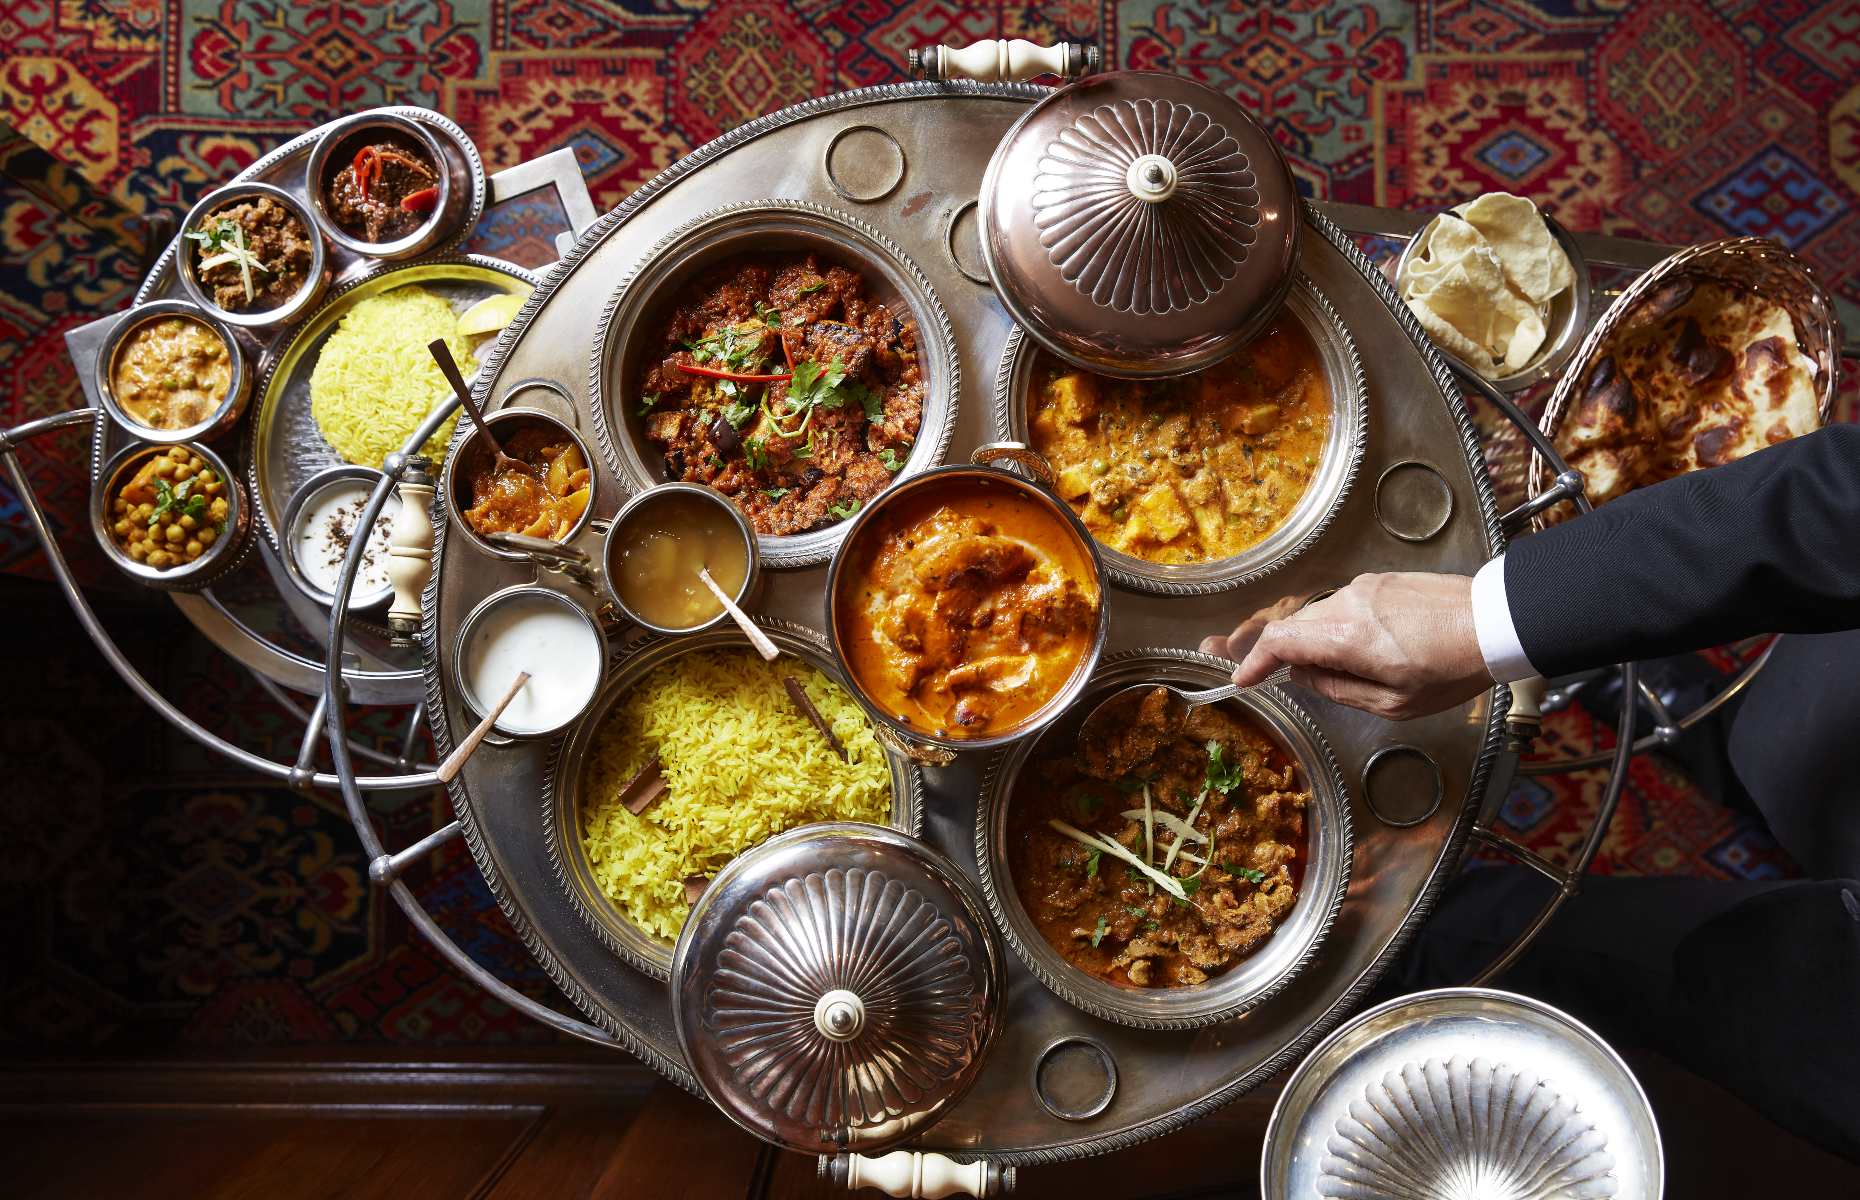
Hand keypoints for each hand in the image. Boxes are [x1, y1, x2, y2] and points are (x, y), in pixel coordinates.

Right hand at [1200, 573, 1491, 720]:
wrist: (1497, 621)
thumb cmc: (1451, 669)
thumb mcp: (1394, 703)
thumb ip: (1339, 690)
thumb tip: (1303, 678)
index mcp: (1344, 636)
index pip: (1279, 642)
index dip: (1252, 661)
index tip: (1240, 679)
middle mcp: (1345, 603)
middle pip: (1294, 626)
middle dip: (1276, 652)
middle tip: (1257, 670)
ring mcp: (1363, 587)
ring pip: (1319, 615)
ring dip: (1311, 640)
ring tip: (1323, 668)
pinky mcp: (1382, 580)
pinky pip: (1344, 605)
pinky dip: (1335, 627)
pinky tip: (1356, 646)